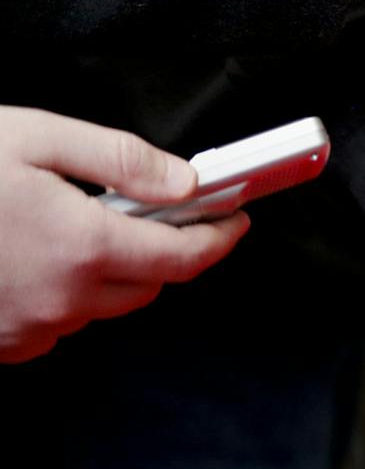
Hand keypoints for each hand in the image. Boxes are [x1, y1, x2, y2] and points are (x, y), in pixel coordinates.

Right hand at [0, 107, 248, 361]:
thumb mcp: (38, 139)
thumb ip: (123, 162)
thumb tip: (185, 184)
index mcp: (82, 247)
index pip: (184, 257)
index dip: (219, 237)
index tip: (234, 219)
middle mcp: (60, 299)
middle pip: (149, 286)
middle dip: (165, 250)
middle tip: (155, 210)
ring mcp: (27, 329)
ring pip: (102, 307)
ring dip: (110, 272)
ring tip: (74, 223)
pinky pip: (56, 323)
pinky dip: (64, 294)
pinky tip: (35, 255)